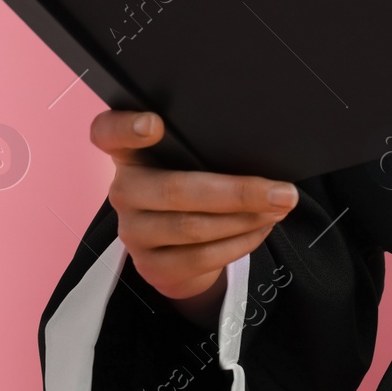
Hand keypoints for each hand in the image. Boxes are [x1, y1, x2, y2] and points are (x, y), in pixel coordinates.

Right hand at [91, 110, 297, 321]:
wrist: (179, 250)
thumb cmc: (193, 186)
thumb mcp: (192, 162)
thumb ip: (207, 148)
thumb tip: (263, 146)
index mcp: (131, 153)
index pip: (108, 133)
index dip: (126, 127)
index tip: (155, 124)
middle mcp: (124, 190)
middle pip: (175, 190)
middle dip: (238, 192)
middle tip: (284, 192)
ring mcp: (133, 232)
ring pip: (193, 227)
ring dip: (247, 219)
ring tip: (281, 208)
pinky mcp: (151, 266)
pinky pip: (201, 257)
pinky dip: (241, 243)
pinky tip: (262, 229)